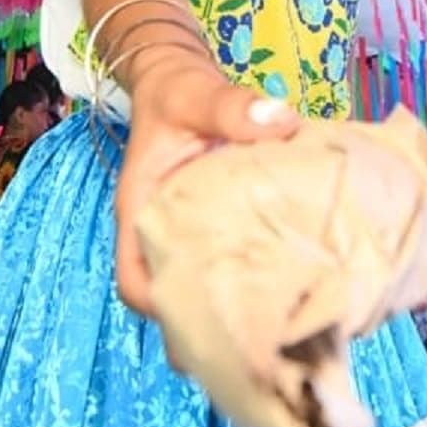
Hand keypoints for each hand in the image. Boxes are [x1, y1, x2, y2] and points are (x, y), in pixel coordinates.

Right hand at [113, 55, 300, 315]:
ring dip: (231, 312)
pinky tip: (293, 288)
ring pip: (200, 290)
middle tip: (254, 345)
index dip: (160, 308)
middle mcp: (161, 232)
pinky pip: (229, 264)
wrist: (180, 81)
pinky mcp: (218, 228)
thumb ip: (230, 106)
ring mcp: (189, 234)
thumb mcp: (197, 94)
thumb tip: (280, 121)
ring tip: (277, 330)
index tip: (204, 320)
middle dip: (205, 328)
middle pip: (170, 302)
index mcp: (142, 210)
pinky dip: (252, 282)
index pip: (133, 279)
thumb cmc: (177, 92)